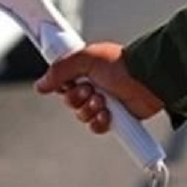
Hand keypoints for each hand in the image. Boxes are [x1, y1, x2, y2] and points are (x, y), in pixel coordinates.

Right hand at [34, 42, 164, 134]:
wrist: (147, 80)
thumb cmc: (121, 64)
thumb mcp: (85, 59)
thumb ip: (59, 70)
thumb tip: (39, 84)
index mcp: (85, 69)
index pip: (62, 82)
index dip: (62, 85)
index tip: (69, 82)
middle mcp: (92, 85)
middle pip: (69, 101)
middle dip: (77, 98)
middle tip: (89, 90)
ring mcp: (103, 102)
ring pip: (81, 115)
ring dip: (89, 110)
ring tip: (102, 101)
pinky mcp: (114, 118)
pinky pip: (96, 127)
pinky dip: (99, 122)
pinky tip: (108, 114)